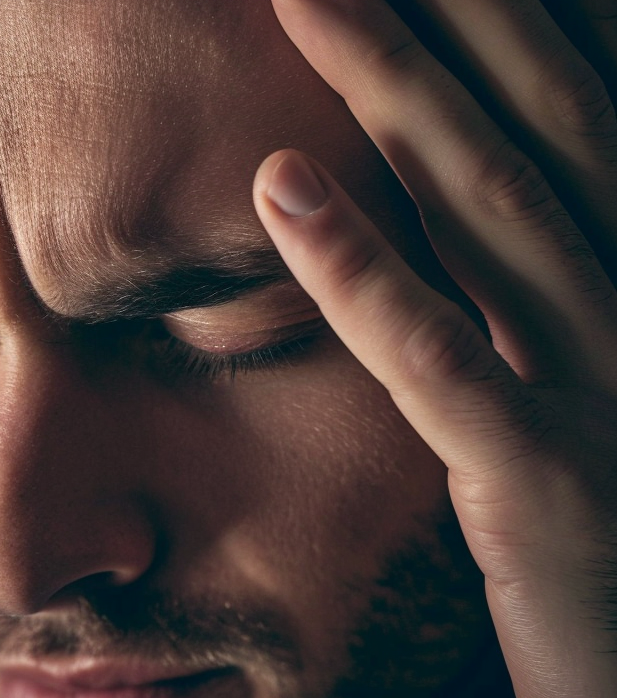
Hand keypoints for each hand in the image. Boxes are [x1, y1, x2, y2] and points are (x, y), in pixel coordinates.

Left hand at [259, 1, 616, 697]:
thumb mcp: (579, 390)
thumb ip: (523, 288)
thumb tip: (453, 190)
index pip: (582, 103)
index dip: (513, 15)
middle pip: (543, 116)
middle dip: (458, 8)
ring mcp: (606, 386)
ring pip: (491, 206)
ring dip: (393, 86)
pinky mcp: (546, 483)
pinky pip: (441, 359)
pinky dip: (359, 267)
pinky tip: (281, 186)